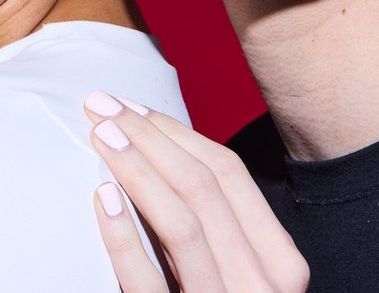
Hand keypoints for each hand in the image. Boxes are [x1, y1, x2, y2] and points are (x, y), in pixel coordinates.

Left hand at [83, 91, 308, 292]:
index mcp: (280, 264)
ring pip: (183, 222)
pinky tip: (101, 199)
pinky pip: (148, 283)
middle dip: (150, 137)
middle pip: (205, 188)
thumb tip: (162, 157)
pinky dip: (124, 237)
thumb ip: (214, 232)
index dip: (177, 134)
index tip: (131, 106)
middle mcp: (263, 285)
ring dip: (137, 169)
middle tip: (100, 104)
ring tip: (98, 136)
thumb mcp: (232, 276)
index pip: (230, 176)